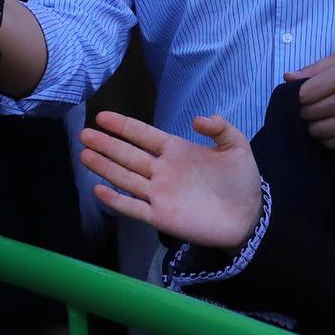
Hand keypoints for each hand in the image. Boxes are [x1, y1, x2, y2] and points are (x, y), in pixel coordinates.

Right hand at [80, 111, 263, 249]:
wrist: (249, 217)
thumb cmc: (242, 181)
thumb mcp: (236, 146)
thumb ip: (220, 128)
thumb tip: (197, 118)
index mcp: (176, 150)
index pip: (144, 135)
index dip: (123, 126)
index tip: (102, 117)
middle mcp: (162, 170)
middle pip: (128, 155)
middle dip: (106, 144)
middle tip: (84, 133)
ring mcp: (159, 194)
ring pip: (125, 178)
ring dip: (105, 167)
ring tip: (84, 155)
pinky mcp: (161, 217)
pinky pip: (134, 208)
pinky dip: (116, 200)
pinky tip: (98, 189)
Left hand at [283, 50, 334, 150]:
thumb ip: (314, 68)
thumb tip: (287, 78)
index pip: (304, 95)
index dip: (296, 96)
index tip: (300, 95)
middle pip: (308, 114)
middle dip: (302, 111)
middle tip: (309, 106)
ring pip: (317, 132)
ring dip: (312, 125)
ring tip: (318, 116)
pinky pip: (332, 144)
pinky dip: (325, 137)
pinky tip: (330, 127)